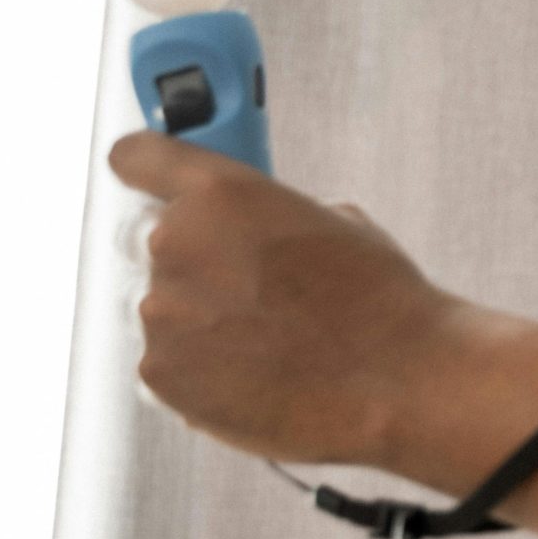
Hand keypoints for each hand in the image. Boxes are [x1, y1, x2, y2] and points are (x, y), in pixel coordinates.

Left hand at [106, 129, 467, 465]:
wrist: (399, 381)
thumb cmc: (380, 302)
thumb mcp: (336, 224)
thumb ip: (271, 217)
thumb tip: (254, 234)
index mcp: (220, 191)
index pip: (138, 156)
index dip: (146, 168)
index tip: (145, 177)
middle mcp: (177, 243)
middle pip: (150, 240)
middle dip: (191, 259)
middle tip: (244, 286)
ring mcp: (161, 312)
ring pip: (160, 306)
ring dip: (197, 318)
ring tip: (265, 340)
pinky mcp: (158, 373)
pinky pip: (162, 360)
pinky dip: (197, 368)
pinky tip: (253, 370)